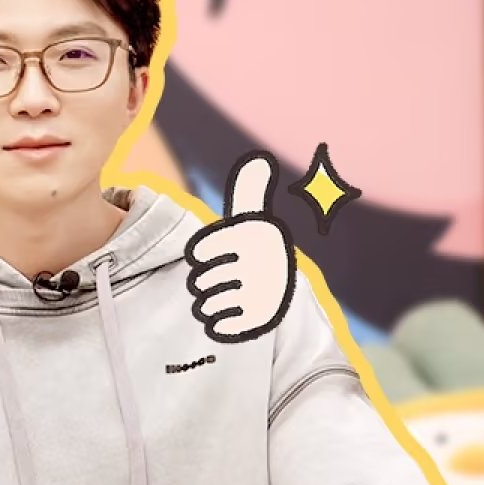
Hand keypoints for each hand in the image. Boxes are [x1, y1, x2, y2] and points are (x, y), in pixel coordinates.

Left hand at [184, 151, 294, 343]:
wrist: (284, 295)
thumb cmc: (257, 252)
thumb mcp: (254, 221)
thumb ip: (249, 193)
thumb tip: (259, 160)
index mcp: (256, 236)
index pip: (199, 252)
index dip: (201, 254)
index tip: (214, 254)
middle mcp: (262, 263)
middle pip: (199, 280)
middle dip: (204, 281)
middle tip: (221, 278)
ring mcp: (261, 294)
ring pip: (206, 303)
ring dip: (209, 302)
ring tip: (224, 295)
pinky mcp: (259, 321)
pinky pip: (219, 324)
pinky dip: (218, 321)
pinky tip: (229, 313)